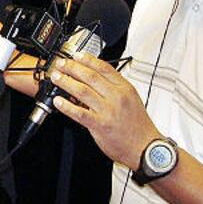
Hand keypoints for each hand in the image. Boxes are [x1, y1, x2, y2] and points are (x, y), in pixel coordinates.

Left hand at [49, 53, 159, 167]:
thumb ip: (114, 89)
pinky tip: (58, 101)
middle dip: (72, 67)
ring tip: (56, 78)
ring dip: (66, 82)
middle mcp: (116, 97)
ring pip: (83, 91)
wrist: (146, 148)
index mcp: (125, 88)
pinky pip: (79, 113)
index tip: (76, 55)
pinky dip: (67, 106)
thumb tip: (95, 79)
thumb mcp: (132, 100)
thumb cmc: (139, 126)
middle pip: (90, 76)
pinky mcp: (100, 125)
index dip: (88, 59)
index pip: (104, 68)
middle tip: (61, 64)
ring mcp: (108, 111)